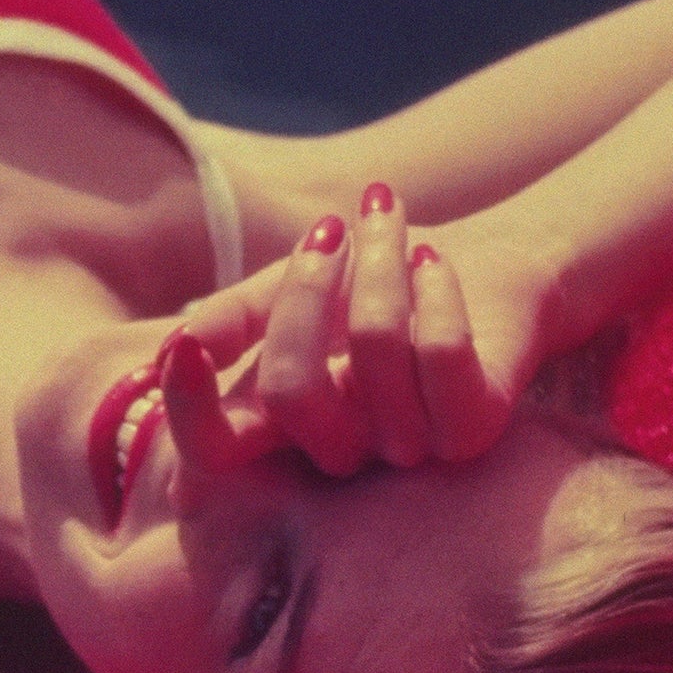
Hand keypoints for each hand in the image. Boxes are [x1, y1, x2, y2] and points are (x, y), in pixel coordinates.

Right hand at [176, 187, 562, 473]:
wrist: (493, 268)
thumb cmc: (380, 284)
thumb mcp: (291, 288)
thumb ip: (234, 317)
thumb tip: (179, 344)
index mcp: (286, 423)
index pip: (215, 453)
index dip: (188, 410)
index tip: (186, 346)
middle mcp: (341, 446)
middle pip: (288, 393)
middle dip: (304, 292)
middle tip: (330, 231)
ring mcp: (408, 445)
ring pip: (371, 350)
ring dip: (379, 258)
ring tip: (388, 219)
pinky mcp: (473, 425)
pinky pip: (439, 353)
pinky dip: (435, 289)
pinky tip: (434, 263)